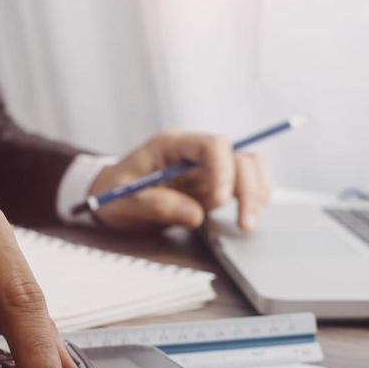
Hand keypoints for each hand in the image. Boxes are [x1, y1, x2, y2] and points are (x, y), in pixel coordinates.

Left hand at [88, 130, 271, 231]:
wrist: (111, 196)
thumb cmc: (114, 192)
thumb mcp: (123, 200)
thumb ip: (156, 205)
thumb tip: (195, 215)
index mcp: (173, 144)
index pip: (213, 145)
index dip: (223, 170)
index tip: (219, 201)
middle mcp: (195, 152)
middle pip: (239, 156)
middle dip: (247, 188)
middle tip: (245, 223)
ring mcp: (208, 168)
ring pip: (249, 168)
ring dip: (256, 193)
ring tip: (248, 223)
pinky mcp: (214, 185)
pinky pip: (245, 185)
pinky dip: (253, 199)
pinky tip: (247, 218)